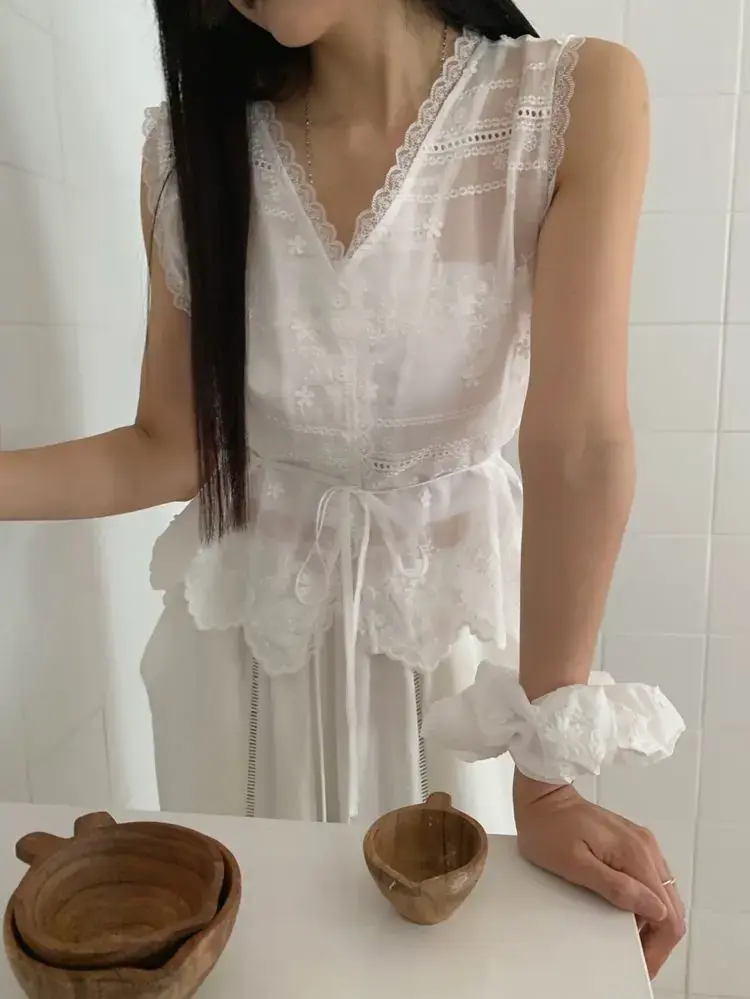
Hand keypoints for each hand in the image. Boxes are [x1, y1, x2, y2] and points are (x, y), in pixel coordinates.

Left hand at [513, 772, 685, 978]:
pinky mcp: (631, 842)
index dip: (658, 946)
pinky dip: (642, 901)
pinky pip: (648, 879)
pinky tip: (622, 910)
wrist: (541, 794)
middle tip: (635, 956)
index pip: (668, 913)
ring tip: (626, 937)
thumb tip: (654, 910)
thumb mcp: (575, 865)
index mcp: (636, 854)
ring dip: (650, 920)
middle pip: (671, 905)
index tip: (641, 963)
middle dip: (657, 937)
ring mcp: (641, 843)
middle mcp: (646, 847)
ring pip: (662, 894)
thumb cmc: (548, 827)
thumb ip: (616, 887)